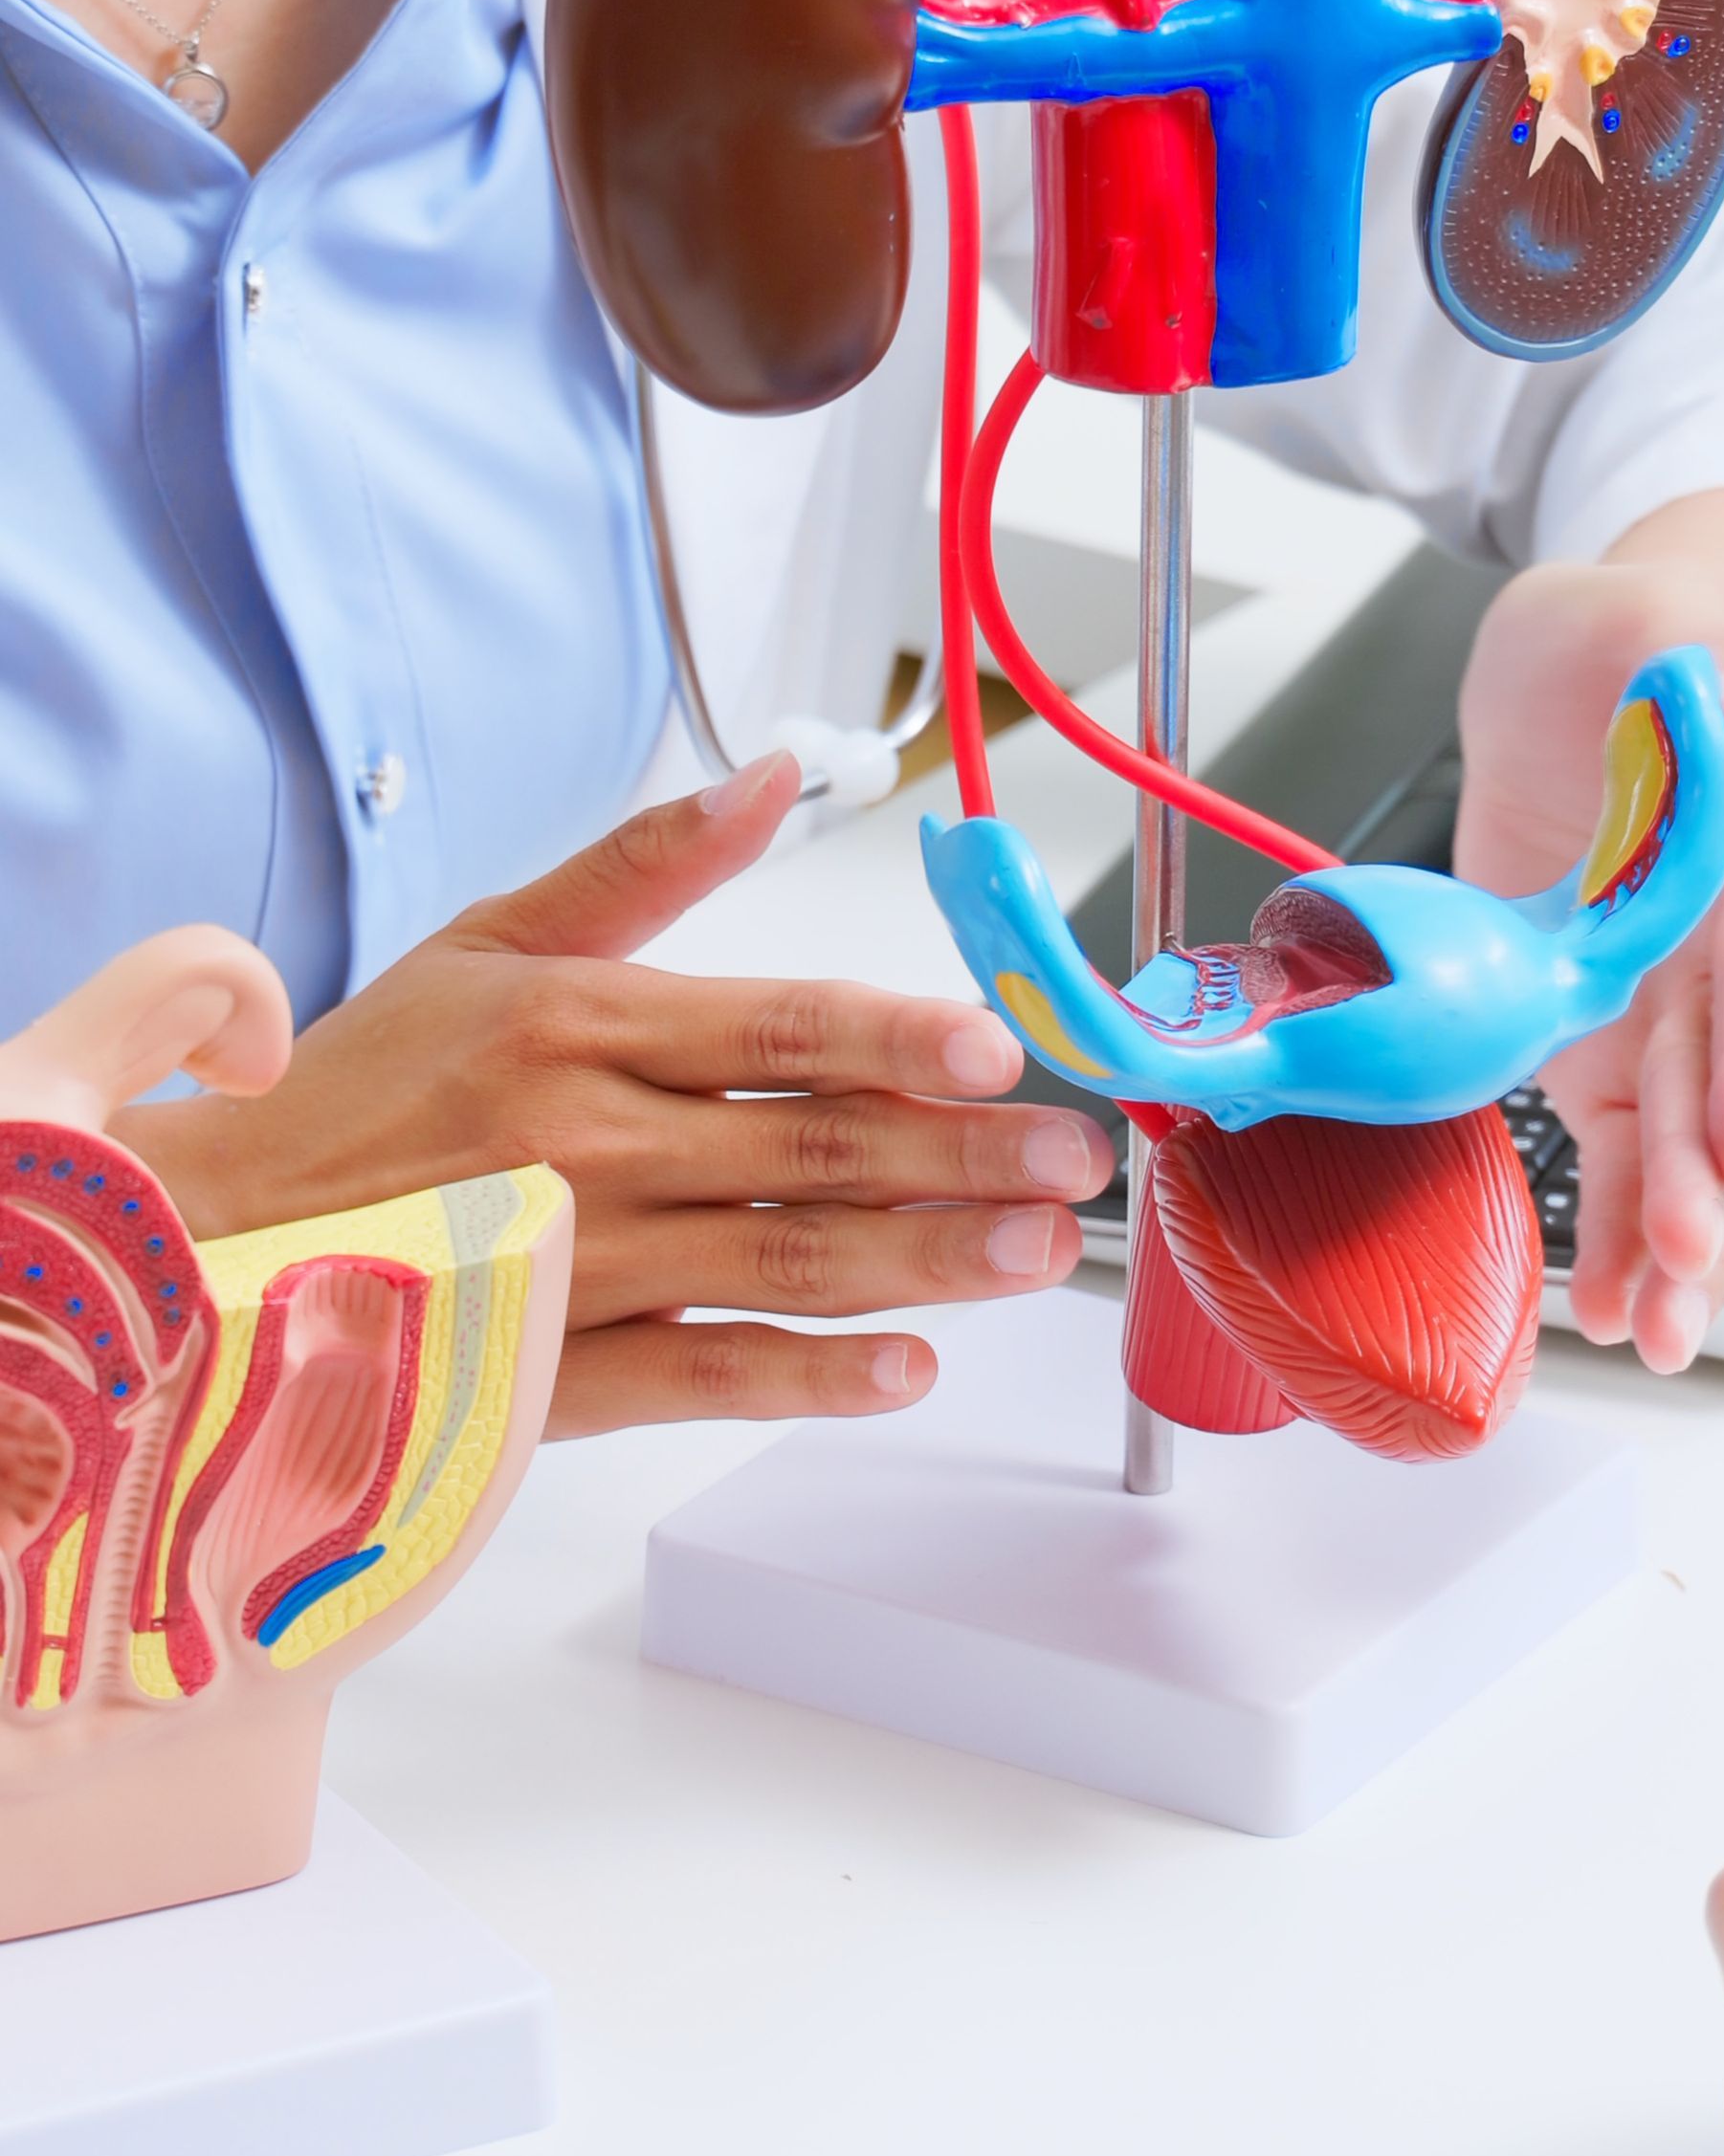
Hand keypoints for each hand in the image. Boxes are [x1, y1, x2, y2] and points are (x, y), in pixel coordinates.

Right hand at [125, 754, 1111, 1435]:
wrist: (219, 1243)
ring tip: (1029, 1253)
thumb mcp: (485, 944)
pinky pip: (703, 1375)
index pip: (772, 1027)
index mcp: (572, 1025)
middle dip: (959, 1154)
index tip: (998, 1047)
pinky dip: (810, 1378)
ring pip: (781, 1262)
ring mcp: (574, 1270)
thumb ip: (641, 868)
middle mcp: (583, 1144)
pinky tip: (904, 1368)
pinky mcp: (555, 1377)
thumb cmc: (358, 1094)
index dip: (896, 1036)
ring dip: (922, 1262)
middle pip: (807, 1148)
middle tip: (1071, 1159)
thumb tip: (770, 777)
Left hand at [1456, 506, 1723, 1372]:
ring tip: (1652, 1333)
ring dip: (1681, 1243)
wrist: (1571, 690)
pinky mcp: (1622, 1049)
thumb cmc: (1612, 647)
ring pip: (1701, 1143)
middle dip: (1711, 1189)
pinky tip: (1611, 1306)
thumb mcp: (1623, 612)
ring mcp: (1684, 1006)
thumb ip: (1671, 651)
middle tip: (1678, 1274)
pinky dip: (1623, 1235)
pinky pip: (1631, 1155)